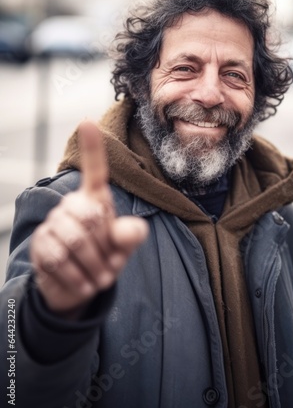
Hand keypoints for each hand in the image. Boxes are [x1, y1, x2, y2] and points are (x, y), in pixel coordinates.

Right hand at [30, 121, 147, 316]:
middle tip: (108, 266)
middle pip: (91, 217)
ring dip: (93, 268)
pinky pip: (59, 260)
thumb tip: (136, 230)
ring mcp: (54, 224)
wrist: (78, 286)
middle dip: (105, 249)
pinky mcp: (40, 244)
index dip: (92, 147)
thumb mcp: (123, 248)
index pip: (94, 170)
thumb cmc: (104, 258)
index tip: (87, 122)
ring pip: (75, 240)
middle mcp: (72, 206)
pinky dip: (77, 279)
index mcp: (95, 200)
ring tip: (99, 278)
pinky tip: (83, 285)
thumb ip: (130, 237)